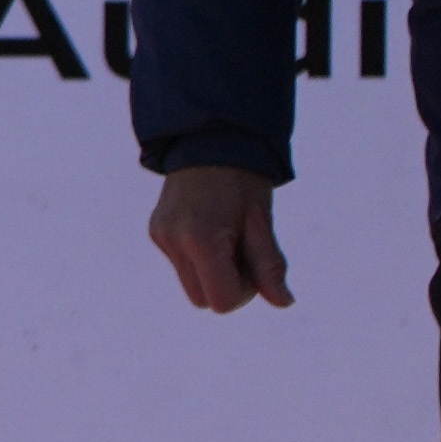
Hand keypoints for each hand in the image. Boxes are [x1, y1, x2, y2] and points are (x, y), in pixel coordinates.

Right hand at [148, 164, 291, 311]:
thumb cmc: (242, 178)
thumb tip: (283, 302)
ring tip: (227, 236)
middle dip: (228, 284)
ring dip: (214, 272)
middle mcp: (173, 243)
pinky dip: (201, 257)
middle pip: (203, 299)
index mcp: (200, 240)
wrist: (209, 139)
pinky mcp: (156, 232)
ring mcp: (161, 238)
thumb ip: (269, 265)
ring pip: (192, 284)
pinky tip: (211, 227)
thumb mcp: (261, 220)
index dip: (245, 291)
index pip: (222, 301)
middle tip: (243, 250)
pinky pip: (182, 264)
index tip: (255, 263)